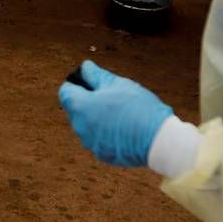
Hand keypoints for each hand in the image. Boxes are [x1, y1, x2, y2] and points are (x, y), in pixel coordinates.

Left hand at [57, 60, 172, 167]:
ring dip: (97, 117)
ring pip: (87, 124)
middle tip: (112, 96)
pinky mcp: (101, 154)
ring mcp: (89, 143)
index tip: (92, 82)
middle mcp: (79, 126)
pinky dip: (106, 133)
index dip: (77, 84)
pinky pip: (98, 139)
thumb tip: (85, 67)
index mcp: (80, 106)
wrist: (157, 140)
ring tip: (121, 113)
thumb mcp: (118, 84)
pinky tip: (124, 128)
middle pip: (76, 109)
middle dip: (89, 101)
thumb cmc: (137, 107)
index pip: (65, 91)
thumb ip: (97, 75)